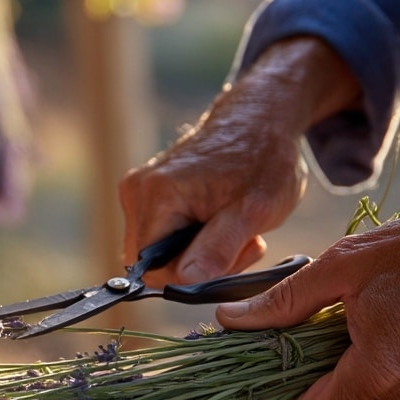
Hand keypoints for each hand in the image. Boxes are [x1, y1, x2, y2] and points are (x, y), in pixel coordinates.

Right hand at [119, 36, 360, 283]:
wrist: (258, 119)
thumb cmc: (262, 158)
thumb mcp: (254, 209)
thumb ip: (219, 248)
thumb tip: (185, 281)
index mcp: (157, 195)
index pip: (151, 269)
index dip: (189, 276)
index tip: (228, 256)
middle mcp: (136, 192)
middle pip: (151, 263)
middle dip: (196, 265)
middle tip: (238, 242)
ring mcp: (137, 192)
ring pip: (157, 254)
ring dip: (196, 254)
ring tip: (231, 228)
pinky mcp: (144, 195)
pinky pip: (159, 238)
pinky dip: (191, 239)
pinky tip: (216, 221)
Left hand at [217, 211, 399, 399]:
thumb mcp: (344, 265)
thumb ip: (284, 301)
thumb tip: (230, 319)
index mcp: (379, 375)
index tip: (288, 363)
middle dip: (318, 393)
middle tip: (319, 344)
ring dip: (351, 387)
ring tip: (356, 335)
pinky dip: (381, 382)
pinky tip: (385, 339)